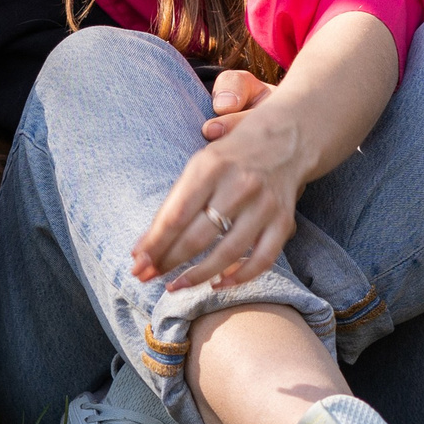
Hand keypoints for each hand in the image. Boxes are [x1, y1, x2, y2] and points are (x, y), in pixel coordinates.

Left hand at [131, 72, 307, 292]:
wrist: (287, 137)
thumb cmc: (231, 154)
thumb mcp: (199, 163)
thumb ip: (175, 201)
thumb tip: (144, 246)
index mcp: (211, 166)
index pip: (176, 214)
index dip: (155, 243)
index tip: (137, 263)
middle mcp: (239, 185)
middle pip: (198, 236)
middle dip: (168, 262)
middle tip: (146, 277)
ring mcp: (264, 205)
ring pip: (228, 253)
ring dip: (198, 276)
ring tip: (176, 286)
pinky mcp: (284, 221)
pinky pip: (263, 259)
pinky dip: (240, 277)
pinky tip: (218, 284)